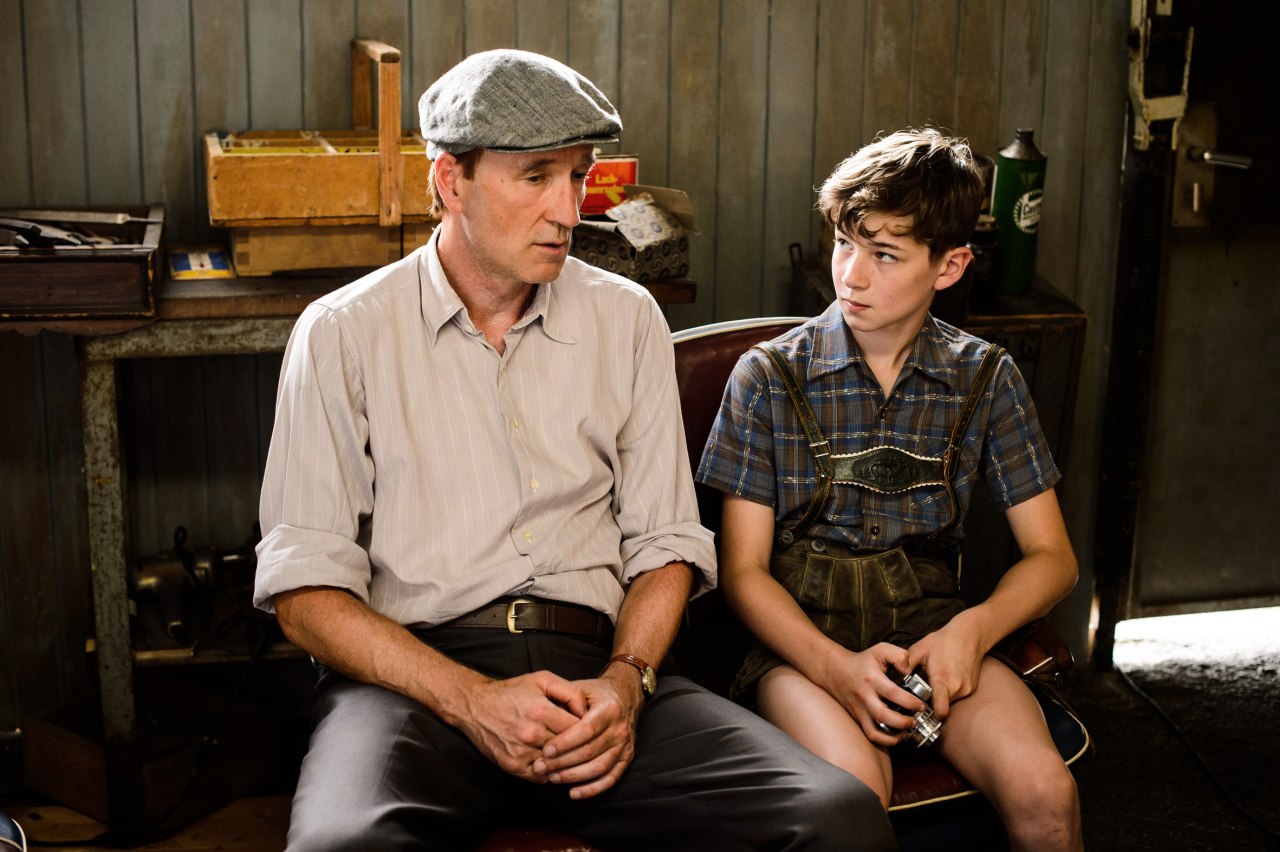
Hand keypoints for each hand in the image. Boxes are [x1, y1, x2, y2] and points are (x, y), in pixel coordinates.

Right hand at [455, 671, 587, 781]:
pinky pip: (540, 777)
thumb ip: (570, 692)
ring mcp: (520, 752)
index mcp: (540, 711)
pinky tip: (550, 761)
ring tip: (568, 752)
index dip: (587, 729)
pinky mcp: (511, 766)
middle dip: (578, 746)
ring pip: (556, 764)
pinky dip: (548, 771)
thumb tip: (586, 712)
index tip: (588, 728)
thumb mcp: (542, 679)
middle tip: (582, 742)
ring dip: (564, 760)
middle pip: (568, 748)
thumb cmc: (512, 691)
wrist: (475, 706)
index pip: (578, 729)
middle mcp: (530, 733)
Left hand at [533, 665, 643, 798]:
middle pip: (590, 751)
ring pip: (599, 767)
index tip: (545, 750)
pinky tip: (573, 793)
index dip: (565, 742)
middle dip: (563, 762)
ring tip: (552, 778)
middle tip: (540, 767)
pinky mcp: (626, 758)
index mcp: (609, 709)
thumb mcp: (581, 689)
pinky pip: (610, 779)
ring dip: (573, 776)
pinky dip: (592, 789)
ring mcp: (625, 745)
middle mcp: (620, 728)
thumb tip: (545, 720)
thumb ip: (565, 702)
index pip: (586, 730)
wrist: (624, 696)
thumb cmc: (595, 694)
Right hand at [823, 642, 921, 745]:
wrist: (837, 672)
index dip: (909, 702)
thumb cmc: (863, 662)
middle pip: (882, 715)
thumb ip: (899, 655)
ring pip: (874, 731)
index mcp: (872, 679)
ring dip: (893, 737)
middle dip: (902, 722)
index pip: (892, 693)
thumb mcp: (880, 650)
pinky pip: (871, 735)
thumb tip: (910, 672)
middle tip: (915, 720)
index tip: (921, 705)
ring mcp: (860, 710)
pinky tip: (897, 736)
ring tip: (907, 731)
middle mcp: (865, 697)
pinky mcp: (859, 719)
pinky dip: (885, 741)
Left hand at [906, 614, 985, 717]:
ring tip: (934, 682)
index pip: (941, 711)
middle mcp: (957, 688)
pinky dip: (949, 692)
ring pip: (950, 702)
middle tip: (922, 692)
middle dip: (931, 703)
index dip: (931, 715)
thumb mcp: (919, 650)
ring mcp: (967, 689)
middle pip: (942, 707)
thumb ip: (906, 665)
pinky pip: (957, 696)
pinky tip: (944, 678)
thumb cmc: (943, 641)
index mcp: (942, 680)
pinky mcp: (972, 688)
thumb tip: (896, 678)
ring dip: (940, 696)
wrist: (970, 634)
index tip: (921, 713)